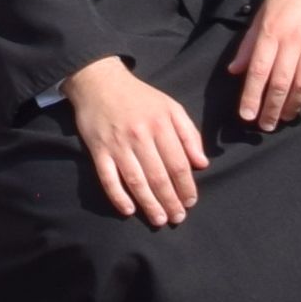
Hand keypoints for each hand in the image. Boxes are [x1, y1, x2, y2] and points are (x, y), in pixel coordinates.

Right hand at [65, 52, 210, 224]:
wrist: (100, 81)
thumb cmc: (140, 97)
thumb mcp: (170, 107)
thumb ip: (189, 134)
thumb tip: (202, 163)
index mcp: (161, 124)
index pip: (178, 164)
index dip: (186, 187)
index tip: (191, 202)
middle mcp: (140, 135)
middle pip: (159, 176)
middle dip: (170, 201)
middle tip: (177, 218)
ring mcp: (118, 144)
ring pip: (136, 181)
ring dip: (149, 204)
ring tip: (159, 220)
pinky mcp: (98, 150)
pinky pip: (108, 178)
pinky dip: (117, 196)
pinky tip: (128, 210)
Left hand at [231, 0, 300, 130]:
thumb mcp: (262, 14)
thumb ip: (249, 44)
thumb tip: (234, 70)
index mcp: (272, 31)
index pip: (259, 70)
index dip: (252, 96)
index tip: (246, 115)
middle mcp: (292, 41)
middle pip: (280, 83)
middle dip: (271, 108)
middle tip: (265, 125)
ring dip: (292, 106)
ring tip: (284, 117)